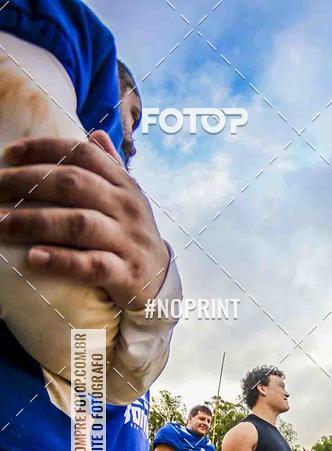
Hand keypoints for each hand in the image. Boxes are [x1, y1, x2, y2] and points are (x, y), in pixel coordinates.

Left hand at [0, 132, 169, 310]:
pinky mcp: (126, 273)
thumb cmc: (132, 236)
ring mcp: (128, 241)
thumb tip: (94, 134)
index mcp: (124, 185)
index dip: (44, 149)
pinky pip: (91, 265)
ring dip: (35, 222)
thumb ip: (112, 167)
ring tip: (1, 223)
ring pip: (78, 224)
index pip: (83, 155)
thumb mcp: (129, 199)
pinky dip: (61, 261)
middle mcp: (126, 208)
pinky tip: (34, 257)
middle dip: (28, 183)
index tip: (10, 154)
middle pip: (73, 184)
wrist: (161, 281)